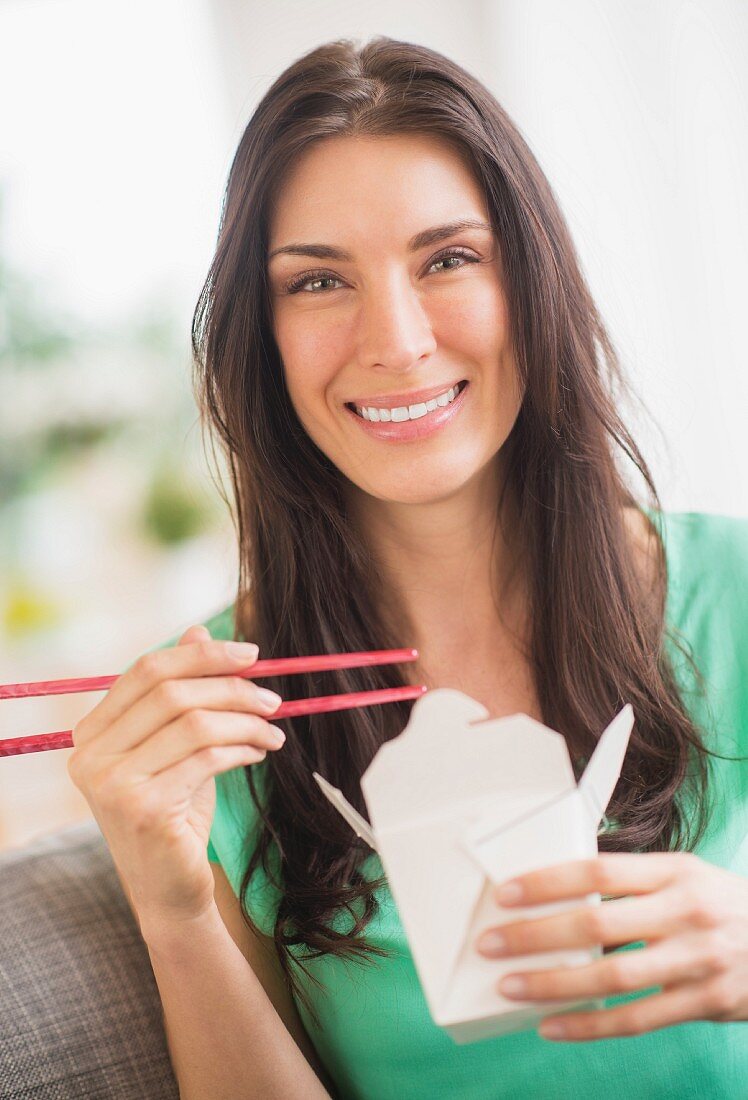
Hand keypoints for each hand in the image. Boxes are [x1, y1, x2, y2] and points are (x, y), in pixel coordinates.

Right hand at [67, 624, 285, 932]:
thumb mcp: (178, 745)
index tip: (251, 654)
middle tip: (274, 698)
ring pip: (195, 723)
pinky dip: (243, 748)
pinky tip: (260, 752)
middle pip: (172, 692)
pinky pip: (208, 758)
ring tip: (273, 731)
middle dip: (232, 687)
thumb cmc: (175, 812)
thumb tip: (197, 629)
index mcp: (92, 732)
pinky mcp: (145, 809)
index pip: (147, 670)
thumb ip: (181, 692)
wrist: (170, 890)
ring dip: (245, 721)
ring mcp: (113, 784)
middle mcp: (91, 756)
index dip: (201, 655)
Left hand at [475, 852, 747, 1040]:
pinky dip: (590, 1027)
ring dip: (554, 984)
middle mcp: (687, 912)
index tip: (505, 893)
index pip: (599, 871)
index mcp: (675, 871)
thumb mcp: (685, 875)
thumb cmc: (720, 903)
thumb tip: (557, 888)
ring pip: (613, 978)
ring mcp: (699, 960)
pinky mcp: (707, 1003)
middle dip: (537, 935)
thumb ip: (632, 881)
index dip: (549, 882)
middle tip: (491, 944)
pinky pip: (638, 1020)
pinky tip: (551, 1026)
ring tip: (509, 986)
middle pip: (598, 925)